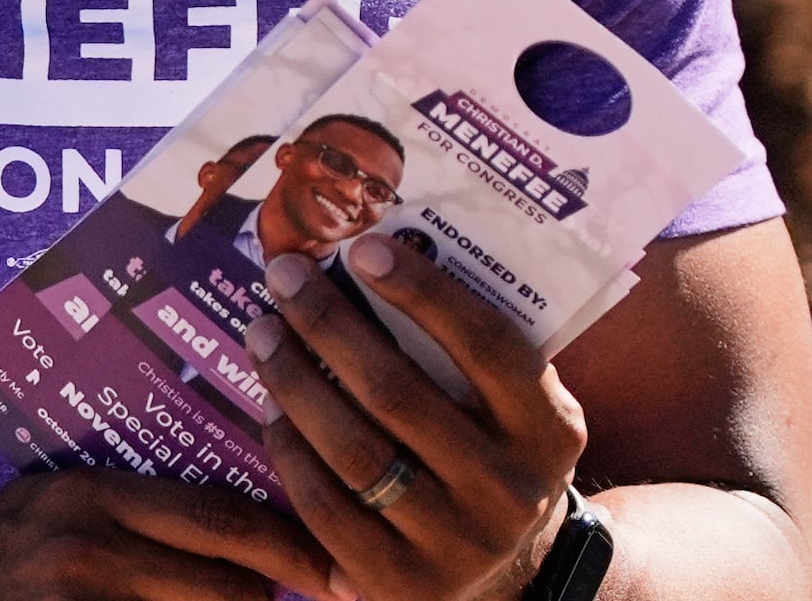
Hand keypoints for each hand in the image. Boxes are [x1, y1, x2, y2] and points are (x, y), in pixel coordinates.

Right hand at [0, 467, 339, 600]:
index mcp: (92, 493)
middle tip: (286, 596)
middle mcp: (88, 546)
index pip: (218, 514)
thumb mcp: (52, 502)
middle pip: (227, 584)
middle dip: (264, 599)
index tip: (327, 562)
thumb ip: (125, 498)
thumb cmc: (2, 561)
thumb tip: (232, 492)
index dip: (285, 541)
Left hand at [246, 240, 583, 600]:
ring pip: (355, 452)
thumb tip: (374, 255)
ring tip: (262, 332)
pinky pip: (328, 509)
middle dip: (330, 324)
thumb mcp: (516, 405)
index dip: (423, 292)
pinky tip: (268, 407)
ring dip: (295, 382)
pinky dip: (290, 451)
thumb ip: (468, 348)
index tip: (364, 245)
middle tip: (285, 274)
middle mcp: (509, 491)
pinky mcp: (401, 585)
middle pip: (399, 394)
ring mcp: (456, 545)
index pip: (486, 346)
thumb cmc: (496, 451)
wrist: (514, 572)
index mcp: (549, 430)